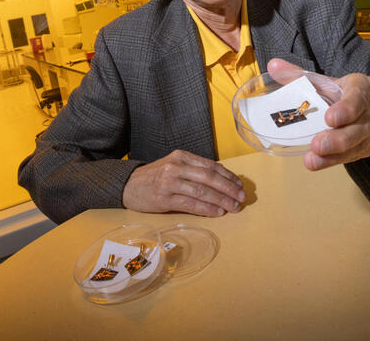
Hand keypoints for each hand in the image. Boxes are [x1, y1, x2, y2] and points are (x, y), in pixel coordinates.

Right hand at [122, 149, 245, 216]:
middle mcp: (176, 167)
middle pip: (209, 177)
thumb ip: (193, 170)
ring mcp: (169, 182)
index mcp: (181, 156)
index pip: (211, 165)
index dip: (228, 176)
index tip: (239, 185)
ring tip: (233, 207)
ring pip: (202, 191)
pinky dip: (207, 208)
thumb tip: (221, 182)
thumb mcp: (173, 166)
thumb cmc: (155, 177)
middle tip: (241, 198)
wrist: (128, 185)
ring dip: (221, 200)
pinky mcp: (164, 198)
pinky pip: (191, 204)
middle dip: (229, 189)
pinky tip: (217, 212)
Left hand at [267, 59, 369, 170]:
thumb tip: (273, 66)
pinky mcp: (369, 147)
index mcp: (362, 86)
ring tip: (313, 159)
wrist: (366, 107)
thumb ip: (298, 75)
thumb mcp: (323, 82)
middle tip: (317, 145)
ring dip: (334, 155)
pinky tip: (318, 162)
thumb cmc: (340, 92)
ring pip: (357, 145)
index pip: (357, 96)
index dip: (346, 109)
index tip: (329, 119)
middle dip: (338, 139)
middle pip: (359, 127)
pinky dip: (333, 161)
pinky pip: (353, 156)